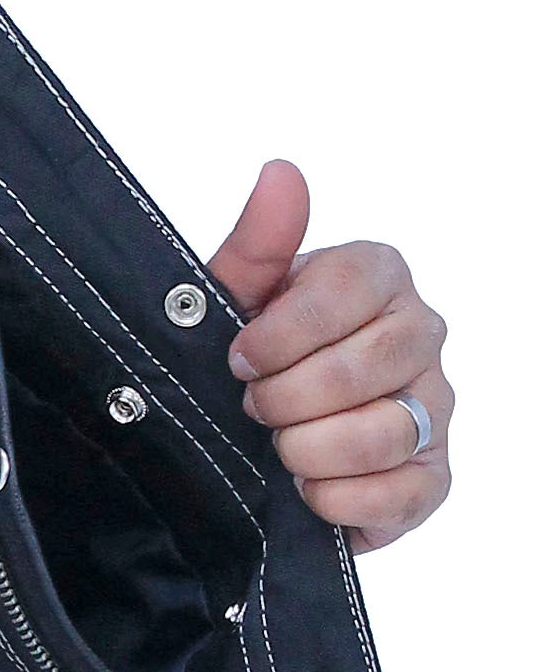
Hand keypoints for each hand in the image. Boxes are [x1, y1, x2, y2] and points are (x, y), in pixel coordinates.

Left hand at [207, 159, 452, 554]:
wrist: (251, 438)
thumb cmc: (253, 354)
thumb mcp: (236, 298)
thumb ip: (258, 242)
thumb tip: (281, 173)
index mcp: (378, 276)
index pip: (345, 291)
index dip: (281, 333)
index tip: (239, 357)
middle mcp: (420, 334)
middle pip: (360, 368)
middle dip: (285, 397)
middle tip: (253, 405)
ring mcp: (435, 405)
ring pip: (380, 433)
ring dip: (306, 448)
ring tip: (279, 444)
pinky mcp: (433, 474)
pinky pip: (398, 494)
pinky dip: (336, 498)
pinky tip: (306, 486)